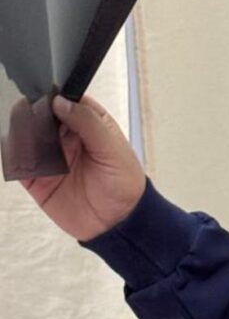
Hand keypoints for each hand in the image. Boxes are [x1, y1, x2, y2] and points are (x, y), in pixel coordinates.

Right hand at [20, 94, 145, 240]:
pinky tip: (19, 153)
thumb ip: (89, 124)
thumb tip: (61, 101)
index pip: (65, 100)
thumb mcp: (113, 150)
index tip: (46, 95)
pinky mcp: (36, 178)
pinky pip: (16, 163)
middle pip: (39, 115)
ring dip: (20, 132)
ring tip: (26, 135)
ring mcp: (49, 156)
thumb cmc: (124, 184)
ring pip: (24, 136)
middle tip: (31, 114)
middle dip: (32, 112)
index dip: (54, 95)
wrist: (119, 223)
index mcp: (88, 124)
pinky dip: (13, 156)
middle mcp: (65, 136)